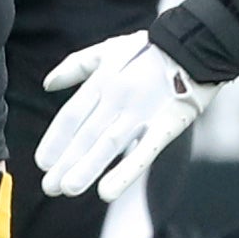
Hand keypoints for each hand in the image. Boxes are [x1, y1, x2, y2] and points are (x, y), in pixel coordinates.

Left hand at [35, 31, 215, 200]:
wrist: (197, 44)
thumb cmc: (148, 49)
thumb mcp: (107, 50)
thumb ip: (74, 66)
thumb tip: (47, 84)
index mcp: (102, 80)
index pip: (71, 115)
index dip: (55, 140)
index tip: (41, 162)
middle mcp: (118, 97)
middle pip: (86, 134)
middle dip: (65, 162)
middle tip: (48, 187)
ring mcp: (143, 112)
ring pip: (109, 144)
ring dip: (87, 168)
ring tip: (68, 189)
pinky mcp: (167, 124)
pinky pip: (144, 152)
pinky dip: (125, 173)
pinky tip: (107, 192)